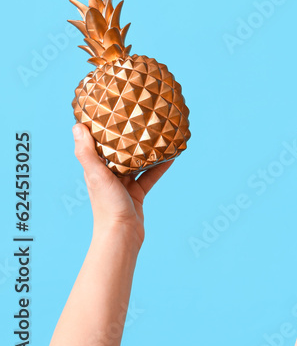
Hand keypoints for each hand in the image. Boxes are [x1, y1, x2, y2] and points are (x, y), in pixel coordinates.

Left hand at [73, 123, 172, 245]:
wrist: (122, 234)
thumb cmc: (107, 206)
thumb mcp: (97, 175)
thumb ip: (87, 152)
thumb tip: (77, 126)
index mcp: (96, 169)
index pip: (97, 144)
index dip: (102, 128)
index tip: (111, 111)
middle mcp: (108, 175)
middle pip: (119, 151)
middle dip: (128, 137)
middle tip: (140, 119)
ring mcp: (124, 184)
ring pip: (137, 161)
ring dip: (146, 150)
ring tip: (158, 134)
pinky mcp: (138, 193)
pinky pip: (150, 175)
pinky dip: (160, 166)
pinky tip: (171, 155)